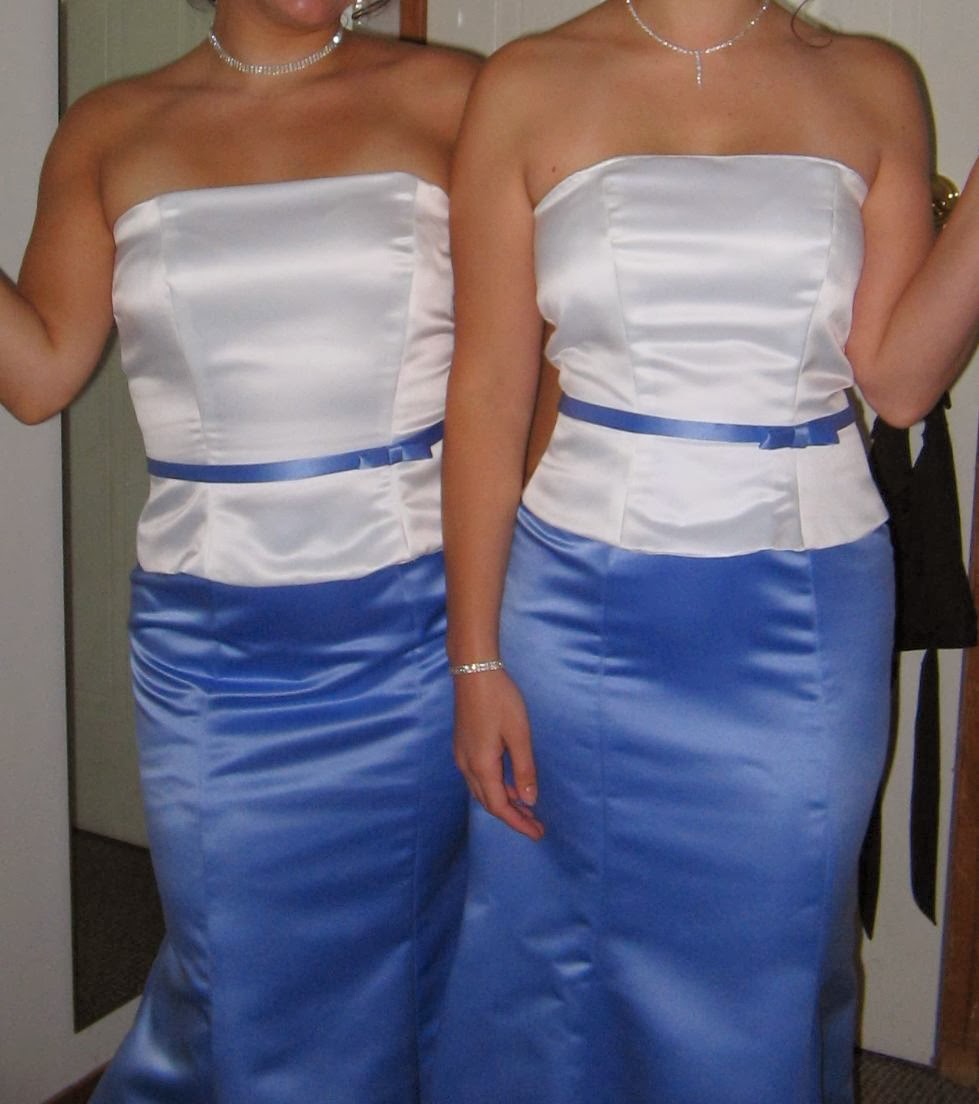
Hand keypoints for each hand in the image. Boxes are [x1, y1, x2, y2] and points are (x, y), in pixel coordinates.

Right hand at [452, 669, 544, 840]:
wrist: (473, 671)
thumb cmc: (499, 700)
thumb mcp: (519, 734)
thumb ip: (524, 769)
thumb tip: (529, 800)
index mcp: (481, 766)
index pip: (499, 806)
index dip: (518, 823)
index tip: (538, 833)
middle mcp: (466, 765)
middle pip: (488, 802)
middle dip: (512, 816)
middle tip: (536, 824)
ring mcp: (461, 755)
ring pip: (481, 790)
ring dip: (503, 802)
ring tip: (527, 807)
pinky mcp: (463, 745)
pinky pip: (478, 777)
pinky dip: (495, 786)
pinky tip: (510, 783)